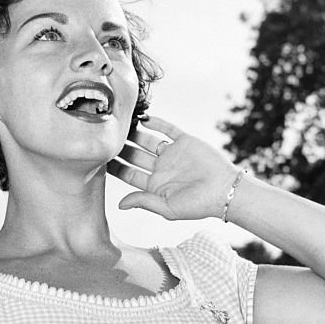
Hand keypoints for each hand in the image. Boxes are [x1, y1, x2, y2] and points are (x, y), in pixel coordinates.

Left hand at [108, 116, 238, 220]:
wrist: (226, 190)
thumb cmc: (199, 205)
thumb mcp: (167, 208)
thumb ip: (144, 202)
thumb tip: (119, 204)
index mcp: (156, 186)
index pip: (129, 174)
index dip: (115, 166)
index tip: (98, 159)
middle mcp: (162, 169)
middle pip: (135, 155)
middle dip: (120, 147)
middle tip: (104, 137)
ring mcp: (173, 154)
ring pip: (147, 140)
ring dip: (134, 132)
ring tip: (118, 123)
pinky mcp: (186, 141)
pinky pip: (167, 128)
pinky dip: (155, 121)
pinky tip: (141, 116)